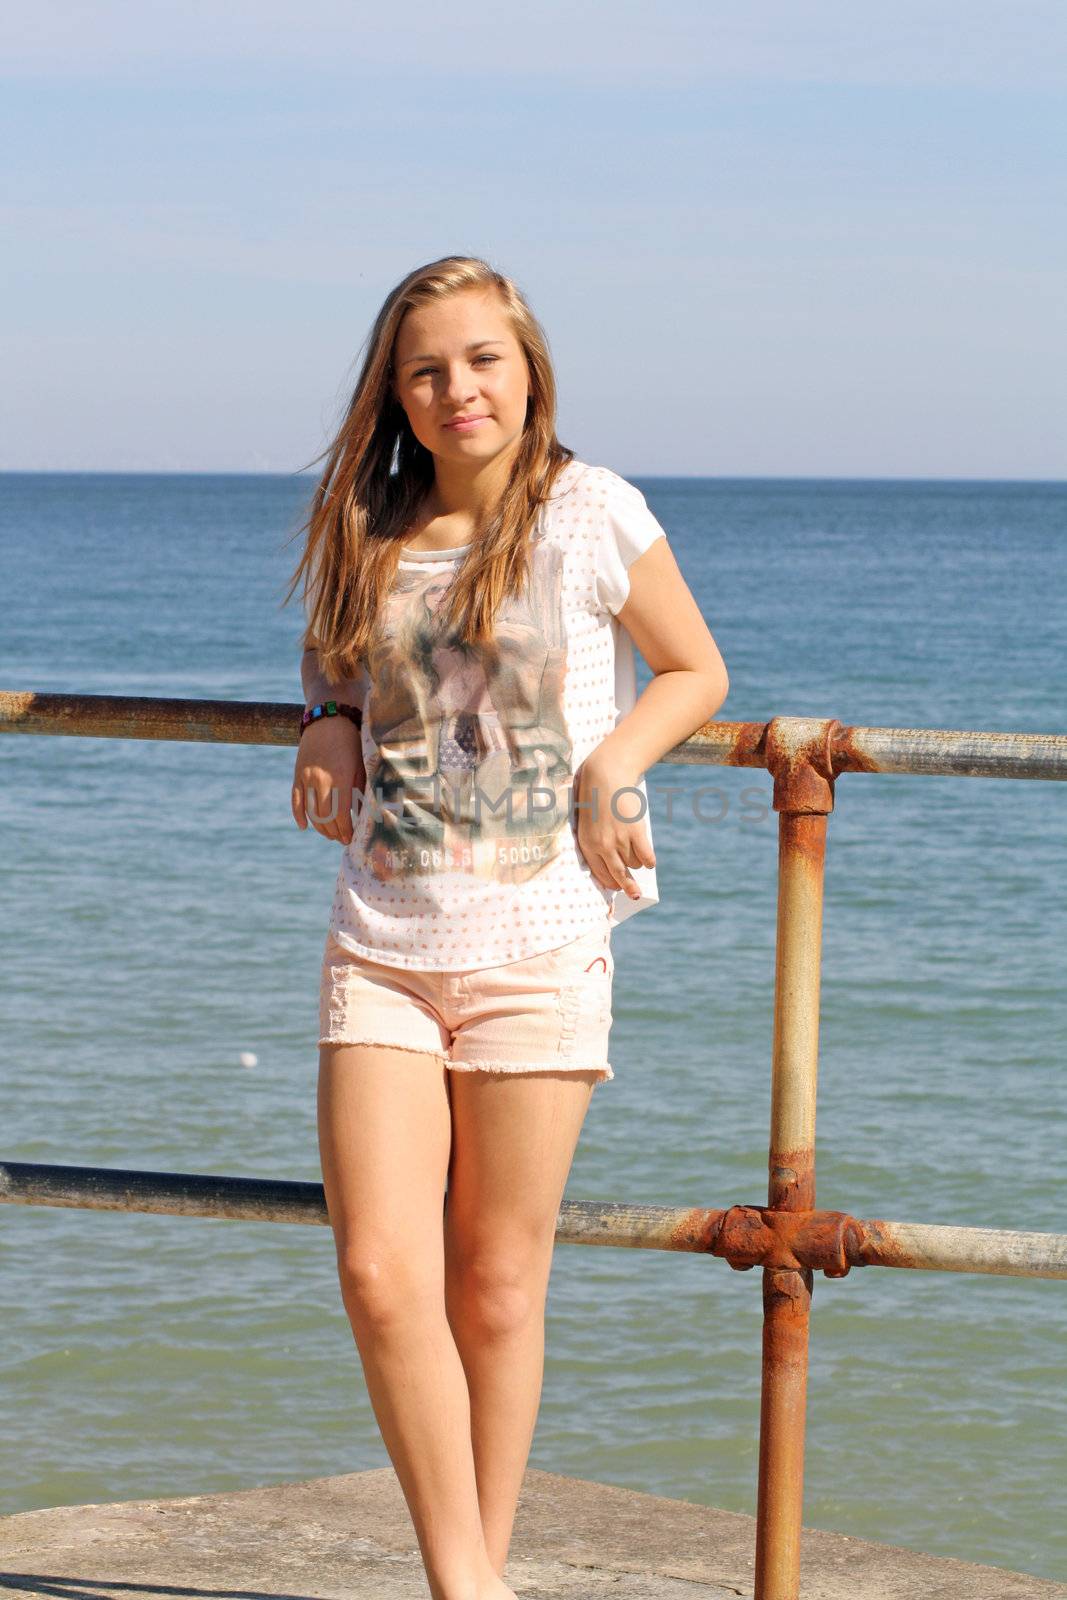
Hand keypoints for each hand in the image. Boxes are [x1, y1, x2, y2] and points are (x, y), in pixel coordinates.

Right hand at [291, 716, 364, 845]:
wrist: (329, 717)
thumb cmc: (352, 740)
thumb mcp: (361, 764)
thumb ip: (361, 790)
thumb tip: (362, 814)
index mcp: (341, 779)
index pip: (341, 815)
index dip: (346, 830)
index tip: (351, 838)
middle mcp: (321, 781)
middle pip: (325, 817)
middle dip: (334, 832)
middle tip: (341, 839)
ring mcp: (306, 778)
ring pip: (310, 812)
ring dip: (320, 827)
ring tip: (329, 834)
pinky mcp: (297, 774)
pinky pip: (296, 799)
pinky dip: (298, 815)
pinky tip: (304, 826)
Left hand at [572, 749, 655, 899]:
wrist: (606, 775)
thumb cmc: (596, 800)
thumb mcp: (588, 824)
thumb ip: (597, 844)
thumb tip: (617, 866)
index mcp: (587, 845)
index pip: (600, 874)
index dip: (611, 883)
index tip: (617, 888)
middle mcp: (602, 846)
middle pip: (618, 875)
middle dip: (628, 887)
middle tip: (635, 894)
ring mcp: (620, 839)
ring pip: (634, 864)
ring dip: (637, 861)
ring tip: (634, 848)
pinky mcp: (635, 831)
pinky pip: (646, 856)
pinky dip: (649, 860)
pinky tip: (649, 860)